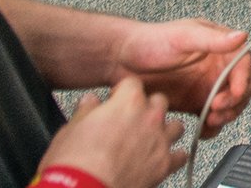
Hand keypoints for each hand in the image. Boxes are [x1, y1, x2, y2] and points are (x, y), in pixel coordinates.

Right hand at [38, 78, 183, 187]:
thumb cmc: (74, 164)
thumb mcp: (70, 129)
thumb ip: (86, 111)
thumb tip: (89, 103)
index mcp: (127, 103)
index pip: (132, 83)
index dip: (121, 92)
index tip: (115, 100)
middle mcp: (149, 118)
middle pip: (159, 101)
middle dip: (147, 108)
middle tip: (132, 120)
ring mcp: (160, 142)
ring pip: (175, 126)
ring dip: (164, 130)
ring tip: (149, 139)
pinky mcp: (164, 166)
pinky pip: (180, 155)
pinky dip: (173, 156)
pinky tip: (161, 159)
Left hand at [111, 19, 250, 137]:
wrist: (120, 61)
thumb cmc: (149, 41)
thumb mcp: (182, 36)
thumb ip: (212, 39)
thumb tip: (242, 36)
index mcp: (218, 46)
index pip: (244, 62)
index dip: (243, 78)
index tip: (234, 92)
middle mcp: (216, 67)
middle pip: (245, 86)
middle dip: (237, 100)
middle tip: (217, 108)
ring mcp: (206, 87)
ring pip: (232, 105)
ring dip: (227, 115)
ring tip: (210, 119)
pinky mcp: (194, 104)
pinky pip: (212, 120)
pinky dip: (212, 127)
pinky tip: (201, 128)